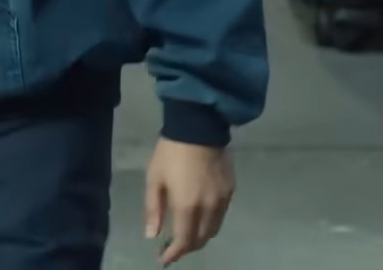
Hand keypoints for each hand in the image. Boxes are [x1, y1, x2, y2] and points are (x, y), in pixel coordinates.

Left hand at [144, 138, 234, 265]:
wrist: (198, 126)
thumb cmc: (171, 152)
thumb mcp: (154, 178)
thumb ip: (153, 208)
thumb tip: (152, 235)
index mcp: (187, 206)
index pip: (184, 241)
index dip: (174, 254)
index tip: (164, 259)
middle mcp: (208, 208)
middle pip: (201, 239)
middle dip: (187, 246)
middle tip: (173, 245)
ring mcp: (222, 199)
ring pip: (214, 229)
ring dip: (200, 236)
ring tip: (187, 232)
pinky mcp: (231, 190)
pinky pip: (221, 215)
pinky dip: (211, 221)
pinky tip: (201, 214)